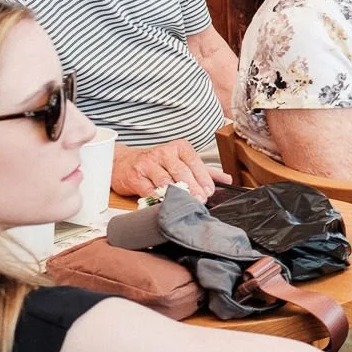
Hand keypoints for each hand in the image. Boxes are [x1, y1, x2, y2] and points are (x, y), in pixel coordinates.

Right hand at [112, 141, 226, 199]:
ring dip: (176, 195)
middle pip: (182, 172)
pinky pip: (149, 190)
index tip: (209, 192)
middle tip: (200, 201)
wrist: (124, 162)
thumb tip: (228, 179)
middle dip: (193, 188)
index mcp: (179, 147)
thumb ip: (205, 171)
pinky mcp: (135, 175)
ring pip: (165, 181)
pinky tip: (165, 204)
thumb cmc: (158, 163)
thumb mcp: (181, 162)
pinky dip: (158, 199)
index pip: (195, 163)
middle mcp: (163, 152)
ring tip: (185, 203)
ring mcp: (148, 163)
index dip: (203, 179)